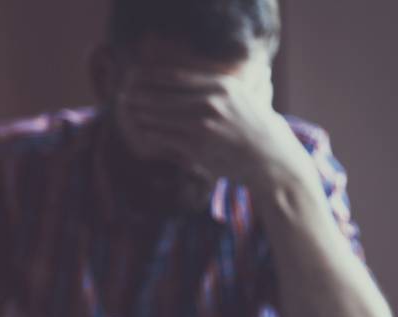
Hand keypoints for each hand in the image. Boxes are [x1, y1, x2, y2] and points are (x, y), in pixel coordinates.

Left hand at [116, 67, 317, 191]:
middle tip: (125, 98)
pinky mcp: (197, 147)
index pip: (177, 75)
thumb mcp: (243, 98)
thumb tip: (191, 82)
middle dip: (141, 97)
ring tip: (129, 114)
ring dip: (141, 115)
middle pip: (163, 94)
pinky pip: (164, 138)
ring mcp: (203, 124)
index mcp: (221, 84)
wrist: (272, 160)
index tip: (138, 78)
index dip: (153, 77)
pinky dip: (150, 135)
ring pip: (160, 116)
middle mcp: (211, 101)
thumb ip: (219, 88)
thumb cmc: (256, 130)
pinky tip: (141, 134)